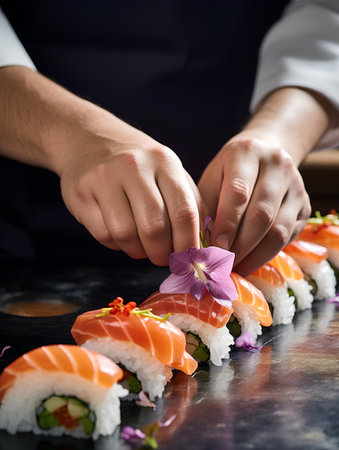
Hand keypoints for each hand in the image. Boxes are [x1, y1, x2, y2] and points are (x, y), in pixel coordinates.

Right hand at [59, 117, 206, 264]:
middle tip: (163, 258)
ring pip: (126, 234)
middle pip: (154, 228)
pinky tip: (121, 235)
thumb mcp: (169, 170)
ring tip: (141, 247)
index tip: (189, 260)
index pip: (184, 212)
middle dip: (162, 254)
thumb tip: (204, 242)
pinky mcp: (81, 194)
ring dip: (137, 251)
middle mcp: (134, 166)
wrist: (89, 138)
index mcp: (164, 161)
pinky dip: (116, 244)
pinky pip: (103, 234)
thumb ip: (190, 202)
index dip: (189, 244)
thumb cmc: (138, 163)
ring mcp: (104, 179)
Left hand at [198, 132, 310, 274]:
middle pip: (261, 214)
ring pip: (279, 229)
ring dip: (254, 255)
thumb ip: (205, 208)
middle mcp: (277, 164)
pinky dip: (267, 254)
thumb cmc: (227, 173)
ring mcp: (296, 185)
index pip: (238, 192)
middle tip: (222, 264)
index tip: (214, 248)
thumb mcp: (211, 180)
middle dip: (240, 246)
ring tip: (235, 268)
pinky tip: (250, 261)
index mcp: (247, 152)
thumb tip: (202, 247)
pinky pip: (288, 236)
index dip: (226, 224)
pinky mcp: (305, 205)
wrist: (264, 155)